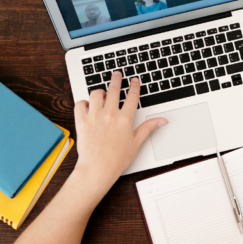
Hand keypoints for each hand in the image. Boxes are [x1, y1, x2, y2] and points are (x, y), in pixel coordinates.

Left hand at [73, 71, 166, 186]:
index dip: (134, 86)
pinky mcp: (82, 121)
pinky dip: (83, 102)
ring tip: (102, 94)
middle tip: (117, 74)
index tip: (134, 80)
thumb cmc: (116, 159)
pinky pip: (80, 104)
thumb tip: (162, 120)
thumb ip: (148, 128)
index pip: (132, 97)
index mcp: (124, 119)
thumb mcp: (136, 143)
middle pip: (114, 89)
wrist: (97, 169)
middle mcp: (109, 114)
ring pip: (96, 94)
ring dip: (99, 92)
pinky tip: (87, 106)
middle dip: (116, 79)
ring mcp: (94, 116)